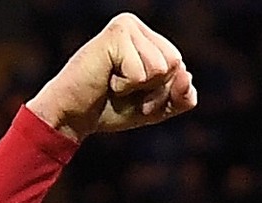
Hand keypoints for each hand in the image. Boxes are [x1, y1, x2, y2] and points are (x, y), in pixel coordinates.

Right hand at [26, 13, 196, 143]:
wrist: (75, 116)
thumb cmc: (112, 108)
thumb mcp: (158, 108)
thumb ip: (182, 97)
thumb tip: (185, 73)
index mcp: (149, 40)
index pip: (181, 69)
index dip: (163, 92)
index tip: (136, 93)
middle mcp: (138, 28)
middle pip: (175, 64)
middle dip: (154, 89)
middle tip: (125, 88)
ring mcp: (126, 27)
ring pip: (162, 67)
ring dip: (139, 87)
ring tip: (115, 82)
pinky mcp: (116, 33)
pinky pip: (142, 72)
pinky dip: (126, 85)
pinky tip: (106, 77)